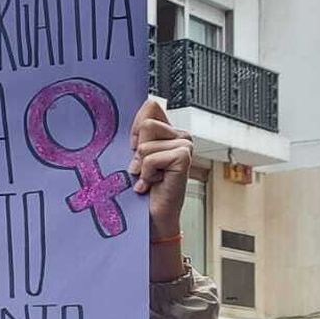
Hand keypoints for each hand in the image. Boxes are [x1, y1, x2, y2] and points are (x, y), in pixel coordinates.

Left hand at [127, 96, 191, 240]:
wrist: (153, 217)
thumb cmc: (143, 187)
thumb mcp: (134, 155)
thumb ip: (139, 130)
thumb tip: (148, 102)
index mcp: (168, 130)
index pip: (150, 107)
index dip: (136, 129)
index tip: (135, 148)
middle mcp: (180, 135)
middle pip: (146, 124)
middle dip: (137, 151)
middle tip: (143, 169)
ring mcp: (185, 145)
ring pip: (146, 144)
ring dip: (141, 166)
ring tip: (149, 178)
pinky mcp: (183, 158)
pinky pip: (151, 158)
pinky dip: (147, 174)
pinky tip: (153, 184)